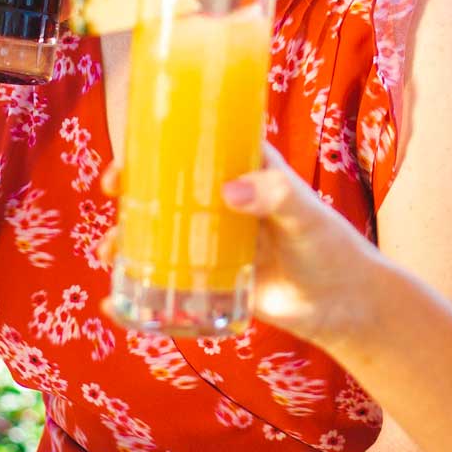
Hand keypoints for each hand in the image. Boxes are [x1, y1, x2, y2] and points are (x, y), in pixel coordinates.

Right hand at [98, 148, 384, 348]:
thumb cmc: (331, 247)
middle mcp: (221, 202)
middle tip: (112, 191)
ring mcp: (212, 242)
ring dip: (126, 239)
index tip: (131, 153)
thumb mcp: (305, 215)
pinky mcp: (210, 281)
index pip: (194, 147)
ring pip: (159, 233)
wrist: (342, 307)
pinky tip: (116, 303)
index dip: (157, 144)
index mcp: (243, 171)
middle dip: (131, 188)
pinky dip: (138, 290)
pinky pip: (167, 281)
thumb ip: (276, 196)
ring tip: (109, 252)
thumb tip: (230, 192)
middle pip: (165, 188)